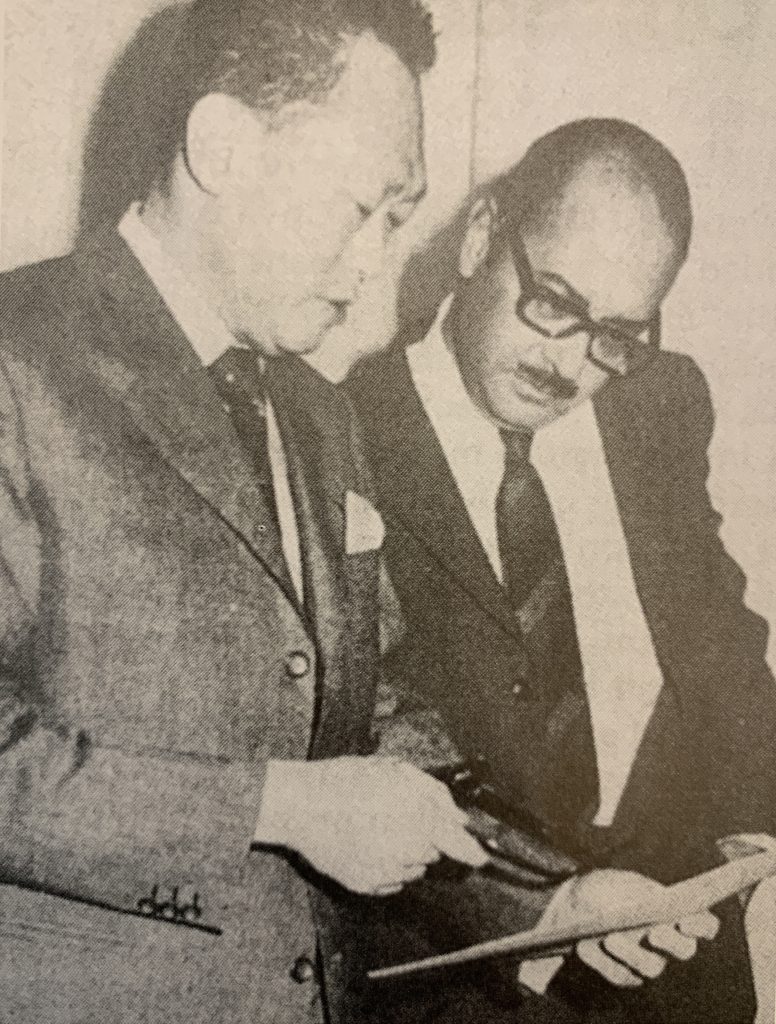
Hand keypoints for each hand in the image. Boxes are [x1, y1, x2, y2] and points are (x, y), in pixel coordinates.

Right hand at [254, 756, 487, 894]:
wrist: (301, 805)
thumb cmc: (346, 781)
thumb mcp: (395, 770)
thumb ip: (435, 793)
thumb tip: (460, 817)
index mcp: (418, 819)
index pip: (457, 844)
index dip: (472, 851)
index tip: (480, 857)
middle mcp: (406, 851)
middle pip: (431, 853)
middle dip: (422, 836)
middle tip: (393, 814)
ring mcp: (385, 872)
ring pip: (411, 868)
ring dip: (403, 851)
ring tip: (372, 826)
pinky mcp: (366, 886)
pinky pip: (389, 881)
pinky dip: (383, 865)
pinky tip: (362, 842)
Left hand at [557, 869, 719, 986]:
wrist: (574, 904)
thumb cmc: (607, 889)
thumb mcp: (620, 881)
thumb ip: (638, 891)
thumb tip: (649, 903)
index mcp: (677, 914)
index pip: (704, 924)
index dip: (702, 925)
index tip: (687, 921)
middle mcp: (670, 943)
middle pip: (684, 950)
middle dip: (671, 942)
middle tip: (654, 933)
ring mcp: (649, 961)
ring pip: (652, 967)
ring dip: (632, 953)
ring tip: (610, 938)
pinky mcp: (625, 975)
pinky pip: (619, 974)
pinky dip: (602, 960)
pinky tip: (585, 946)